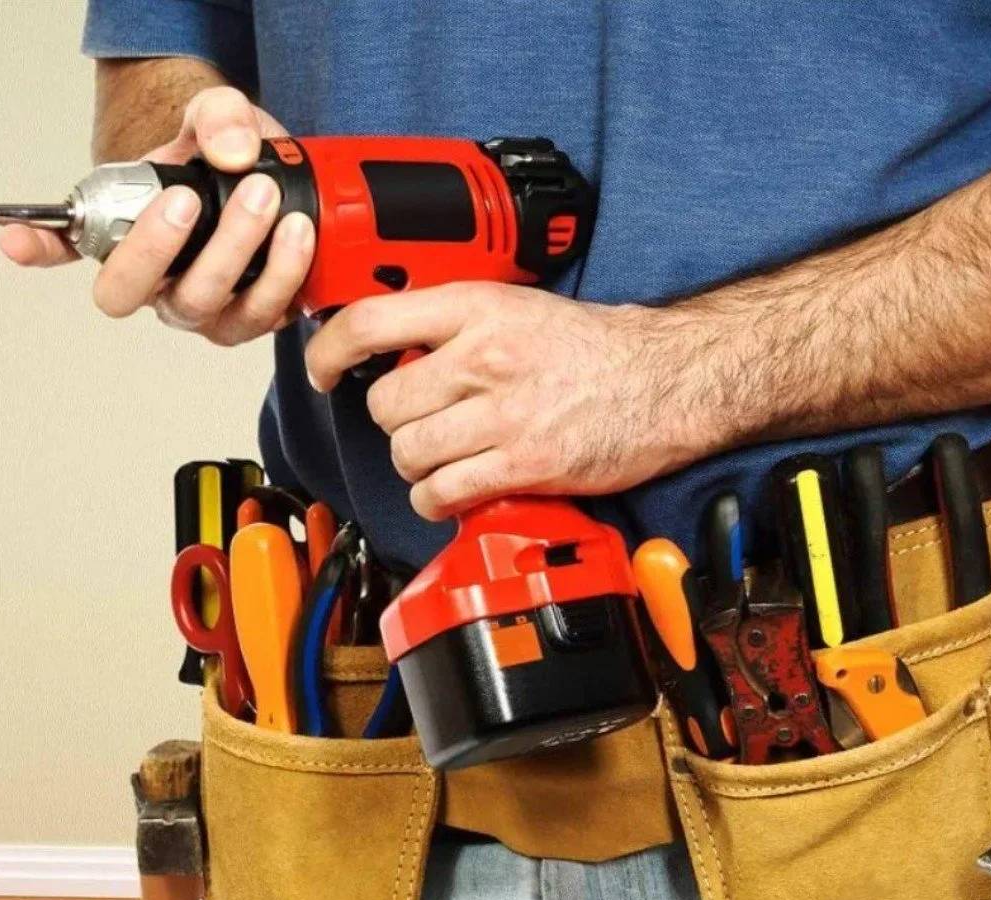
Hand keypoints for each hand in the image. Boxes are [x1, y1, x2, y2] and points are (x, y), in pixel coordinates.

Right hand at [0, 87, 316, 345]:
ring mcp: (201, 307)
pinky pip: (261, 314)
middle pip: (128, 293)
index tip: (15, 239)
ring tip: (265, 199)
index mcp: (122, 234)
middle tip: (190, 199)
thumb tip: (231, 150)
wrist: (274, 181)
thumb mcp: (216, 117)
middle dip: (157, 249)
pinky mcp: (251, 316)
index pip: (65, 245)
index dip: (37, 247)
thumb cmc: (224, 159)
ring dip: (234, 255)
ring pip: (201, 306)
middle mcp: (154, 281)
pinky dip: (283, 277)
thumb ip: (218, 117)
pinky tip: (298, 235)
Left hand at [305, 283, 731, 520]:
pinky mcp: (524, 463)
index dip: (329, 352)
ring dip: (417, 464)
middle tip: (422, 421)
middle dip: (394, 421)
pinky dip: (437, 500)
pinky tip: (454, 489)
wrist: (668, 379)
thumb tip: (386, 349)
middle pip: (385, 404)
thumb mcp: (515, 307)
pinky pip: (442, 492)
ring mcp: (504, 412)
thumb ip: (451, 324)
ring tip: (445, 457)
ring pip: (408, 452)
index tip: (322, 371)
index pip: (371, 321)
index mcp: (477, 307)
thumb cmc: (592, 348)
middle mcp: (485, 356)